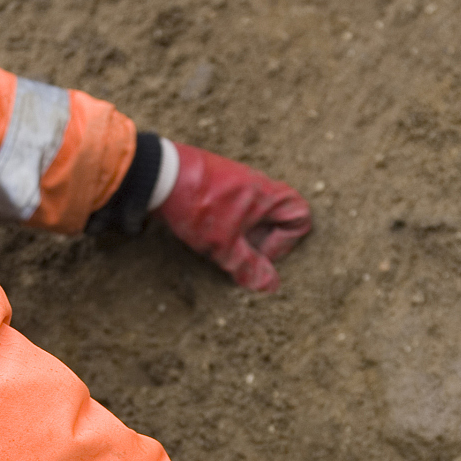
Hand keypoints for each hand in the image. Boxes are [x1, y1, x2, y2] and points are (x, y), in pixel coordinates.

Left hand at [156, 143, 310, 291]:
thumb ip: (248, 266)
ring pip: (254, 211)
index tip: (260, 253)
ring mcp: (238, 179)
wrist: (159, 175)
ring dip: (243, 231)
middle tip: (239, 250)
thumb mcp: (224, 245)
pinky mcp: (218, 180)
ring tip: (220, 242)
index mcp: (269, 196)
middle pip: (278, 216)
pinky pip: (235, 204)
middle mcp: (258, 183)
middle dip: (262, 239)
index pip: (301, 216)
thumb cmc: (197, 206)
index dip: (286, 242)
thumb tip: (270, 285)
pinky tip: (206, 229)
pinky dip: (227, 220)